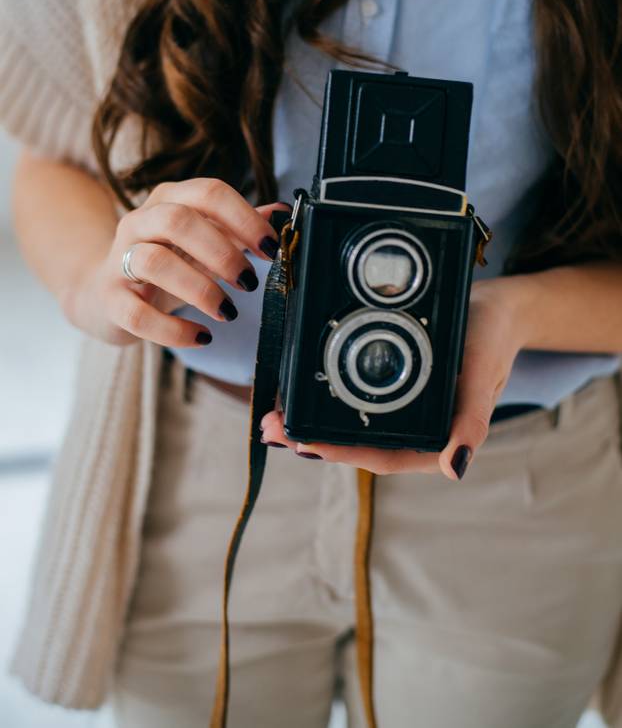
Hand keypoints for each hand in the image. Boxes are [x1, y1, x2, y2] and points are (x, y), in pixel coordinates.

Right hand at [64, 177, 290, 346]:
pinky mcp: (110, 299)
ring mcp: (119, 259)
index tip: (271, 248)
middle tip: (249, 282)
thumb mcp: (204, 243)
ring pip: (154, 262)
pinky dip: (172, 329)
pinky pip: (137, 313)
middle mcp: (140, 222)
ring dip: (200, 288)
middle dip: (222, 252)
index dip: (244, 218)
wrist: (106, 295)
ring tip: (227, 311)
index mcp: (169, 200)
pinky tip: (201, 336)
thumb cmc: (165, 265)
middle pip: (178, 220)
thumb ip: (239, 228)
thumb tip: (282, 214)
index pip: (209, 193)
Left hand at [261, 275, 535, 479]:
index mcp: (438, 436)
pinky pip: (356, 397)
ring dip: (313, 420)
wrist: (496, 305)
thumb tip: (454, 467)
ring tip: (274, 414)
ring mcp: (403, 407)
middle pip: (359, 442)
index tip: (304, 446)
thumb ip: (473, 420)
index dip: (342, 454)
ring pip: (352, 423)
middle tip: (271, 428)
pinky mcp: (394, 384)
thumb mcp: (483, 373)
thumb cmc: (492, 339)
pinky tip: (298, 389)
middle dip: (313, 440)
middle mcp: (416, 427)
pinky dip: (327, 396)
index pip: (383, 456)